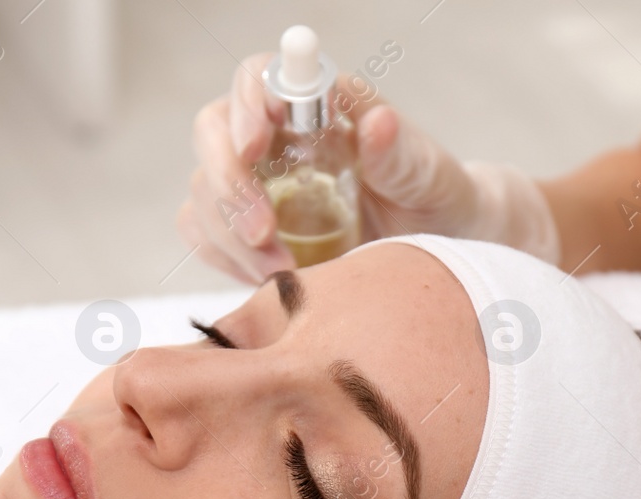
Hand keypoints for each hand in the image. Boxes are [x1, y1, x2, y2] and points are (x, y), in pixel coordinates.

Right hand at [177, 57, 560, 282]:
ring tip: (281, 270)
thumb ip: (402, 152)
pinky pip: (204, 234)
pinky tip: (265, 278)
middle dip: (229, 184)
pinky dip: (225, 258)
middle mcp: (276, 138)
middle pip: (213, 132)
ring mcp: (255, 183)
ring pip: (204, 191)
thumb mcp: (430, 176)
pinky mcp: (244, 228)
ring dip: (230, 234)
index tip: (256, 145)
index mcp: (316, 107)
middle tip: (265, 232)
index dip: (246, 104)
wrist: (436, 249)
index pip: (258, 79)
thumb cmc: (435, 199)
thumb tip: (377, 121)